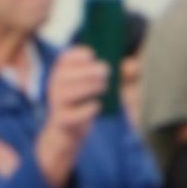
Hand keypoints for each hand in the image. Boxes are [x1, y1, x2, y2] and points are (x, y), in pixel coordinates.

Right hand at [33, 46, 106, 184]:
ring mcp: (56, 105)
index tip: (92, 56)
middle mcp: (54, 87)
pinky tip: (96, 105)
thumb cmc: (81, 103)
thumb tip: (132, 66)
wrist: (66, 132)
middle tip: (105, 71)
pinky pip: (71, 115)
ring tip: (103, 86)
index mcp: (60, 74)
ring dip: (86, 87)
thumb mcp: (88, 84)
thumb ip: (109, 73)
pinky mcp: (62, 121)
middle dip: (86, 70)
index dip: (76, 55)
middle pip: (63, 75)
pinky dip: (85, 110)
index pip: (63, 59)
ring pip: (65, 93)